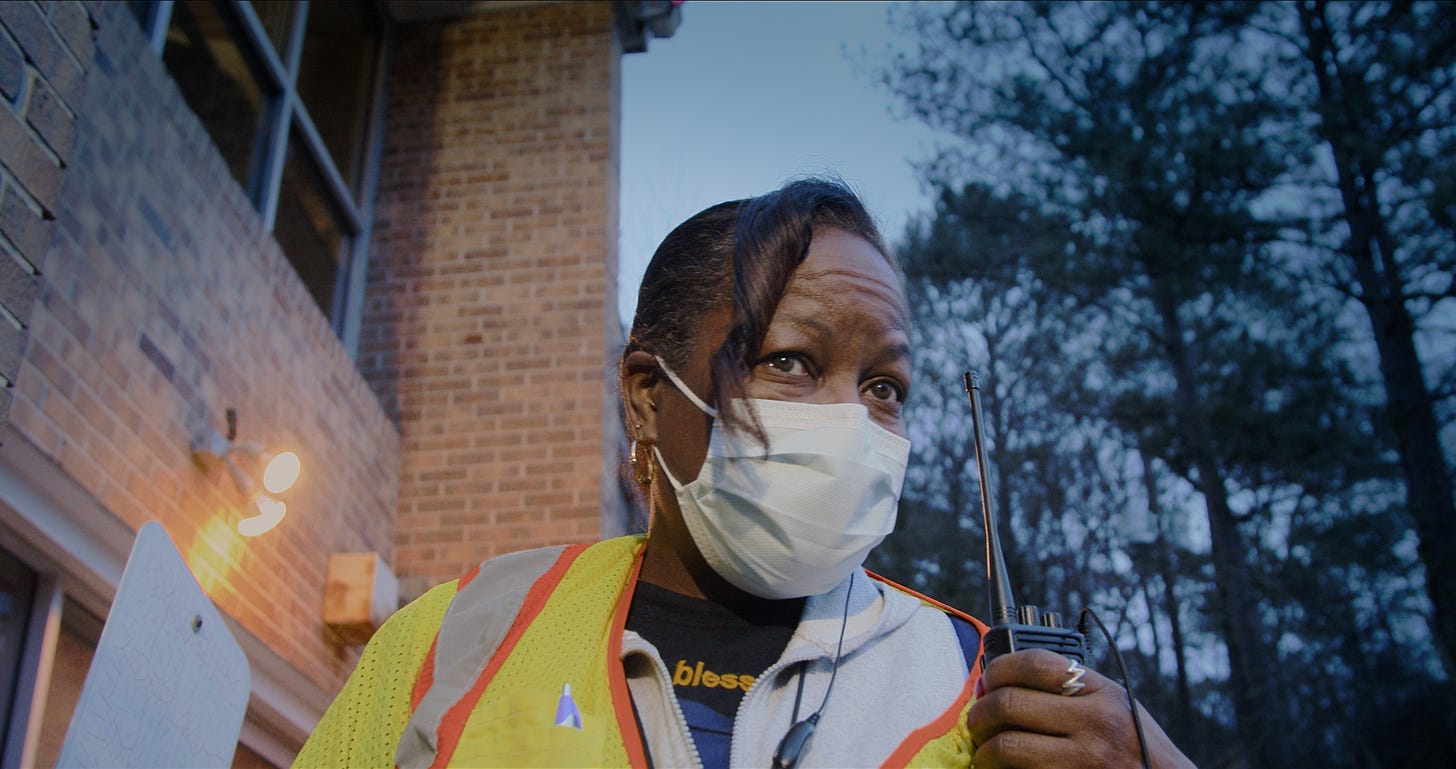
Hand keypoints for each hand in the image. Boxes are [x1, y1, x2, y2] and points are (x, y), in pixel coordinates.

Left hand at [966, 649, 1195, 768]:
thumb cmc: (1137, 747)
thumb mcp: (1113, 704)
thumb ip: (1067, 689)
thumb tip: (1000, 682)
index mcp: (1101, 693)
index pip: (1033, 664)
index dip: (998, 670)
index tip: (987, 681)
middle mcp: (1095, 723)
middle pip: (1010, 704)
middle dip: (980, 713)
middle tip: (976, 722)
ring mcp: (1084, 760)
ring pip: (1007, 746)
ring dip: (985, 750)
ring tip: (985, 750)